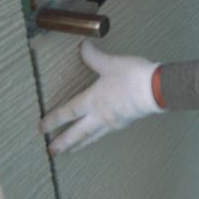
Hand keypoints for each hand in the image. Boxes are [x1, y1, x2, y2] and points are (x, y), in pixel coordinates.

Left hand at [40, 41, 164, 154]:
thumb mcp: (111, 63)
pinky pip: (104, 133)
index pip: (68, 112)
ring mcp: (113, 122)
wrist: (157, 90)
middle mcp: (100, 115)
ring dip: (78, 145)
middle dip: (63, 142)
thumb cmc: (134, 77)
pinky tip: (97, 135)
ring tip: (69, 152)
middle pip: (77, 133)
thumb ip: (94, 57)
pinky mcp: (125, 122)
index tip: (41, 128)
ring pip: (91, 137)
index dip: (53, 120)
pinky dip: (95, 137)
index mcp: (93, 101)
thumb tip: (83, 46)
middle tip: (50, 152)